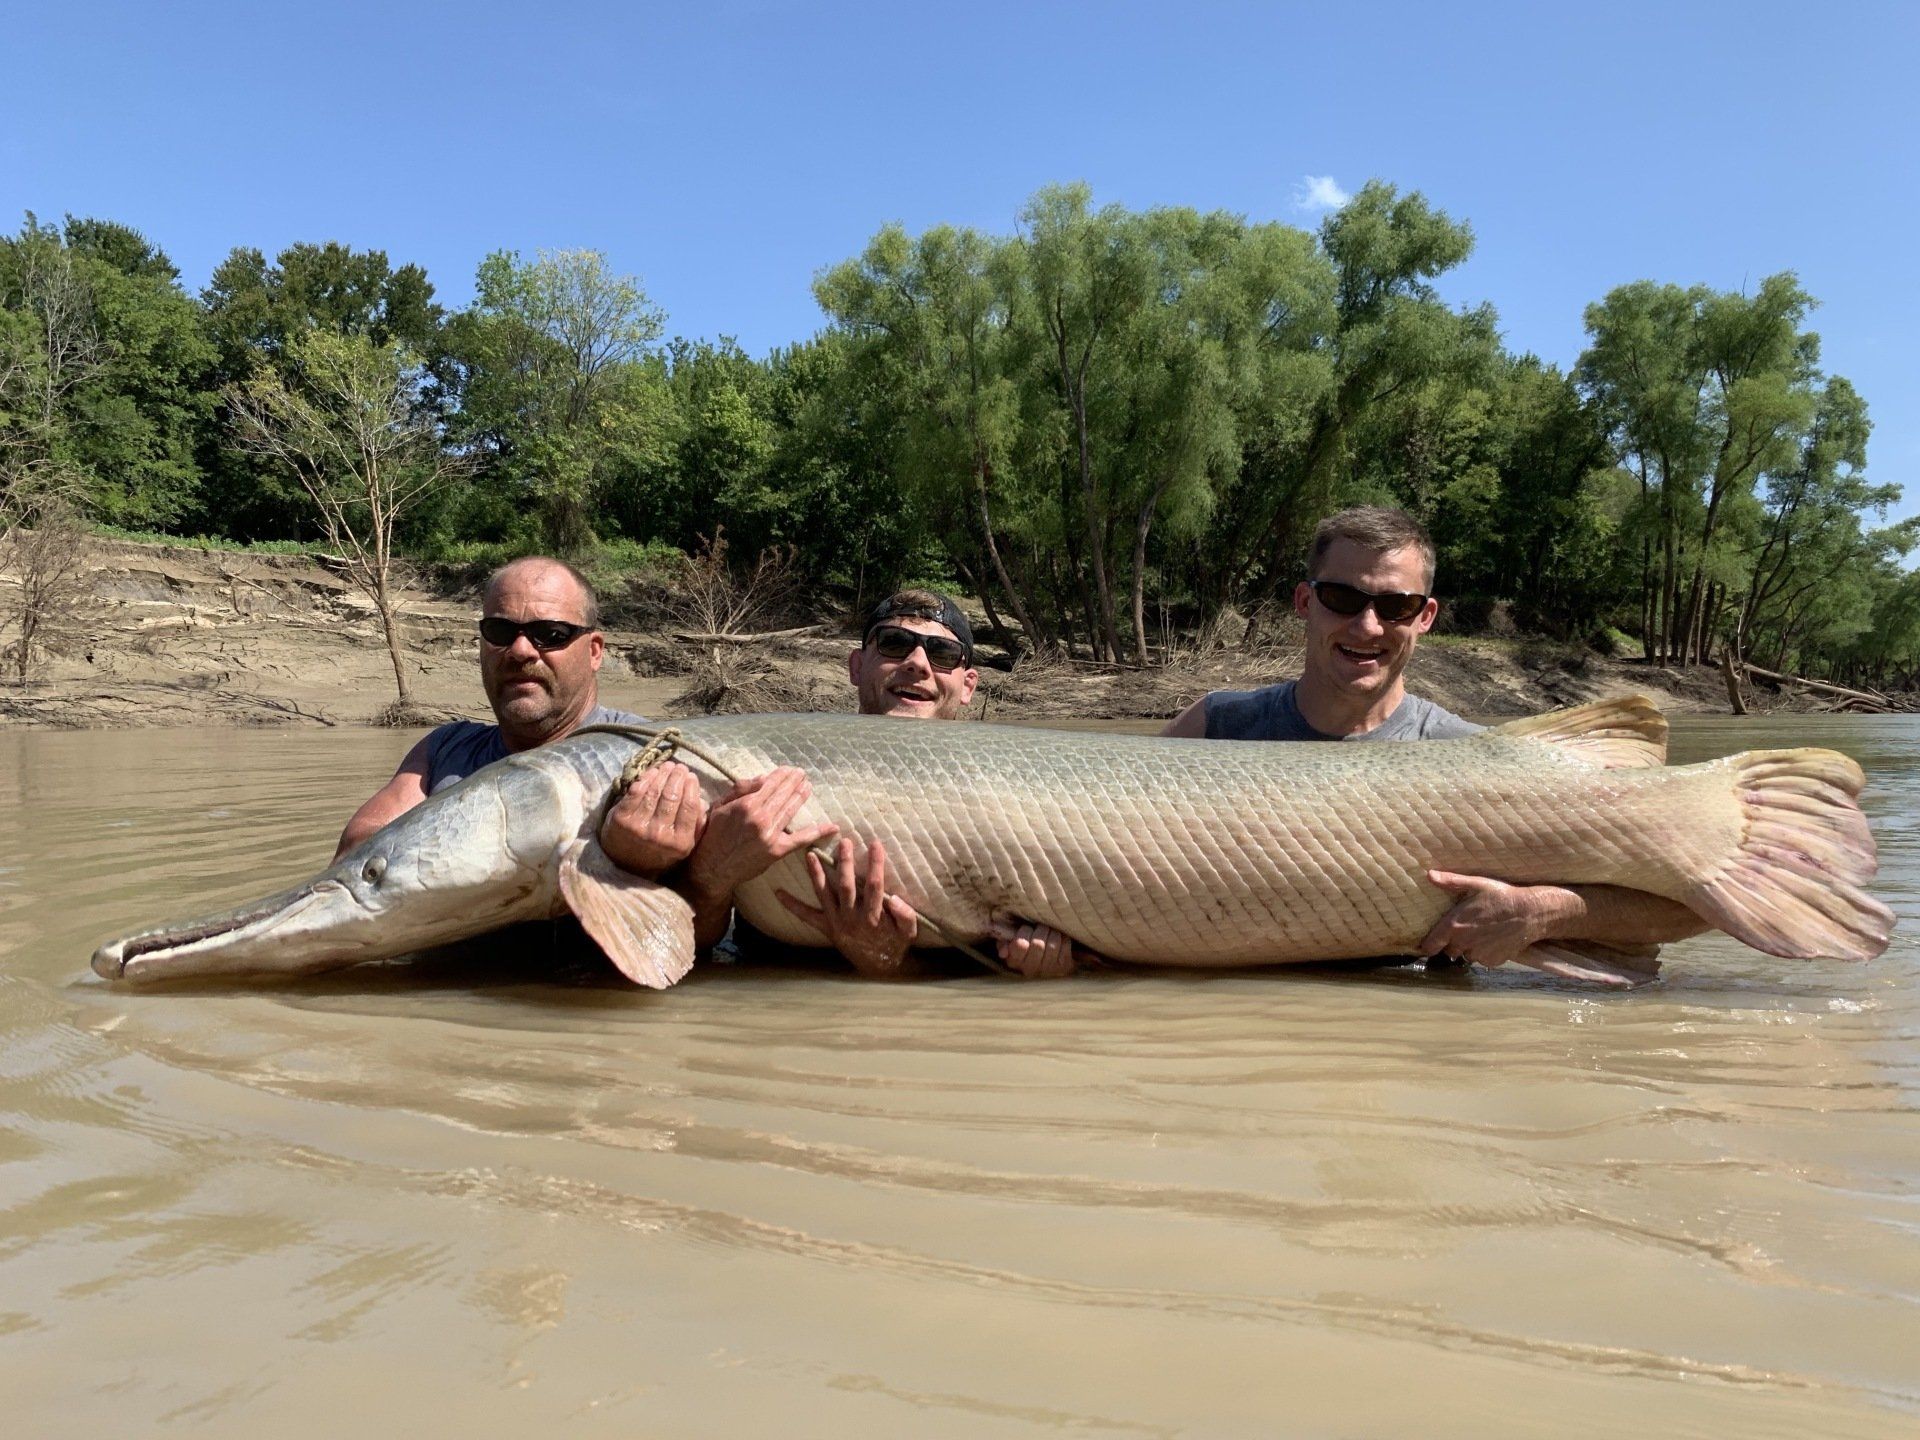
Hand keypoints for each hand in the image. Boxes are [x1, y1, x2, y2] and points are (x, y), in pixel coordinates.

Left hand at [599, 761, 706, 876]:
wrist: (625, 866)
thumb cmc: (658, 853)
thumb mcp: (683, 847)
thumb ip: (696, 826)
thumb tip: (702, 801)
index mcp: (680, 843)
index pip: (689, 806)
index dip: (691, 787)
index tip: (692, 776)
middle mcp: (660, 834)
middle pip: (672, 796)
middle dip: (677, 777)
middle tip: (680, 767)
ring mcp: (638, 826)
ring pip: (654, 792)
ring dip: (662, 774)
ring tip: (668, 766)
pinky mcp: (620, 819)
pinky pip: (636, 792)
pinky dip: (645, 778)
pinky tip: (652, 772)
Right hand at [684, 767, 838, 905]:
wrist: (713, 867)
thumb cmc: (713, 834)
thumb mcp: (720, 806)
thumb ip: (741, 789)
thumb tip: (763, 778)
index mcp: (746, 804)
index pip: (771, 783)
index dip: (783, 775)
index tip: (790, 769)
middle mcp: (760, 817)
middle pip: (784, 794)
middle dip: (795, 781)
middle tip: (803, 774)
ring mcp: (770, 834)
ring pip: (791, 810)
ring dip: (802, 796)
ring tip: (808, 786)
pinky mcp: (777, 850)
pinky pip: (800, 839)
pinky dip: (817, 832)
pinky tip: (831, 827)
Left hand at [776, 837, 919, 978]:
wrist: (878, 969)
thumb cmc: (895, 945)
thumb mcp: (908, 933)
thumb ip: (905, 915)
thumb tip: (895, 898)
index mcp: (873, 917)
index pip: (875, 885)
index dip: (876, 864)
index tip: (875, 844)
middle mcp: (852, 918)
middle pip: (847, 886)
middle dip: (845, 863)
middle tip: (844, 843)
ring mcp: (837, 923)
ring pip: (825, 894)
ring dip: (817, 874)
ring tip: (810, 855)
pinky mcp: (827, 928)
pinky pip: (807, 917)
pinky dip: (793, 905)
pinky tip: (779, 894)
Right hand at [988, 914, 1077, 978]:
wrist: (1046, 962)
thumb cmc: (1025, 947)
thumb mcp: (1009, 944)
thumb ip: (1003, 943)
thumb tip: (1003, 952)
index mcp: (1016, 961)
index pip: (1020, 945)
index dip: (1024, 932)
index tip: (1027, 929)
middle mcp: (1032, 968)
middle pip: (1038, 944)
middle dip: (1040, 930)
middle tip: (1040, 928)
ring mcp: (1049, 969)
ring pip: (1053, 942)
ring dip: (1052, 932)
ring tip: (1049, 932)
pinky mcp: (1064, 966)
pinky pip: (1065, 943)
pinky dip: (1063, 937)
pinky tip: (1058, 939)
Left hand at [1419, 870, 1576, 967]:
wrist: (1530, 914)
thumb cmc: (1502, 896)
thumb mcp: (1476, 884)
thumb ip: (1451, 881)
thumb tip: (1429, 875)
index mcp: (1454, 925)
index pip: (1430, 945)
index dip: (1427, 946)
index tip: (1427, 945)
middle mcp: (1463, 943)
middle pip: (1449, 951)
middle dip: (1453, 943)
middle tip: (1465, 930)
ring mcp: (1478, 955)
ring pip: (1467, 956)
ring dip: (1470, 948)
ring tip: (1482, 933)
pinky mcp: (1492, 961)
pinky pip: (1483, 960)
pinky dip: (1485, 953)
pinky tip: (1493, 940)